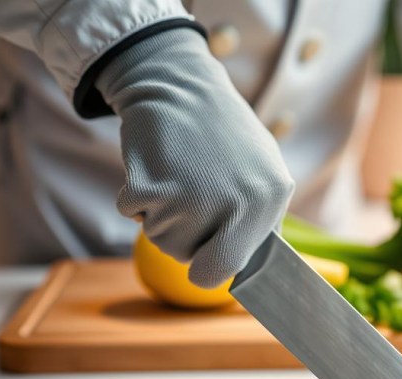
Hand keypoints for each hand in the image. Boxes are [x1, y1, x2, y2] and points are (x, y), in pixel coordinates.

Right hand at [96, 28, 293, 287]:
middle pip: (192, 261)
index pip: (231, 267)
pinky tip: (154, 165)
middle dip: (184, 242)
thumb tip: (249, 271)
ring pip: (161, 239)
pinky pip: (132, 213)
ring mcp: (194, 198)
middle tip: (188, 202)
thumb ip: (262, 222)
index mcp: (269, 199)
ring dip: (160, 214)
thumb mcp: (262, 173)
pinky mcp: (151, 187)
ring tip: (177, 174)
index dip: (212, 269)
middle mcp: (237, 203)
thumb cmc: (222, 135)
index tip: (204, 266)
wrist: (180, 84)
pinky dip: (135, 196)